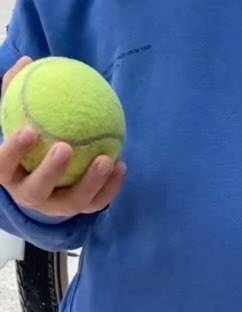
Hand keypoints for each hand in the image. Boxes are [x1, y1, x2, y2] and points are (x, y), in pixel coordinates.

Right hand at [0, 57, 125, 214]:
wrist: (37, 177)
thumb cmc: (26, 143)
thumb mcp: (16, 119)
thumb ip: (16, 93)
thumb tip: (27, 60)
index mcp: (8, 173)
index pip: (3, 164)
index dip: (14, 151)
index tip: (28, 130)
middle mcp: (29, 195)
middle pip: (37, 189)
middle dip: (51, 171)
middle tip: (66, 147)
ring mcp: (54, 206)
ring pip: (72, 202)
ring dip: (91, 182)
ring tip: (106, 160)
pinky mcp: (77, 211)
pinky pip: (95, 203)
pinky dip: (110, 188)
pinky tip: (121, 165)